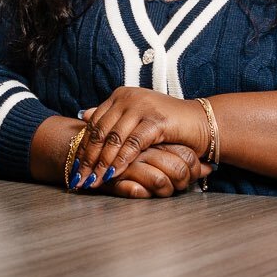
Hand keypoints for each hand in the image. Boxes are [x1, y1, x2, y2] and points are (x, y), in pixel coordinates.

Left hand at [72, 87, 206, 188]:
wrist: (201, 122)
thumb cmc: (167, 124)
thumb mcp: (135, 118)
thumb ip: (112, 117)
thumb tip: (83, 116)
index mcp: (120, 96)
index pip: (94, 123)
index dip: (83, 146)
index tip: (75, 166)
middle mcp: (128, 97)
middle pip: (100, 131)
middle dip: (89, 158)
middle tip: (80, 178)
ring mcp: (142, 107)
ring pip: (114, 138)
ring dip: (102, 163)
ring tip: (94, 180)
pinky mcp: (156, 120)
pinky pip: (133, 144)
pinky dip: (121, 160)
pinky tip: (114, 174)